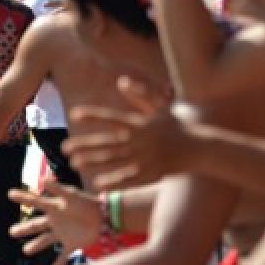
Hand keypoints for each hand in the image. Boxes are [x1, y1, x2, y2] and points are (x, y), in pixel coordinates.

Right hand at [9, 180, 102, 255]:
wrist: (107, 217)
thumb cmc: (89, 203)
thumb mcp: (72, 195)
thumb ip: (57, 189)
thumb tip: (43, 179)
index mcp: (55, 208)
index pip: (35, 202)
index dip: (23, 197)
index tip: (10, 193)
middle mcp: (57, 221)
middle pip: (37, 225)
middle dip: (25, 229)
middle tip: (12, 232)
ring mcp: (63, 234)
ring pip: (46, 241)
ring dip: (36, 245)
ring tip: (26, 251)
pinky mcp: (73, 244)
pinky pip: (62, 256)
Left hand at [64, 76, 182, 189]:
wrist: (199, 148)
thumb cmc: (176, 125)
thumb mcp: (160, 106)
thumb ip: (140, 94)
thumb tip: (122, 81)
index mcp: (142, 123)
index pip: (113, 118)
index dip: (93, 116)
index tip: (74, 115)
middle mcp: (142, 141)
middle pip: (108, 143)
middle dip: (85, 146)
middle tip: (64, 149)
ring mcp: (146, 159)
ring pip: (115, 162)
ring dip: (93, 163)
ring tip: (74, 164)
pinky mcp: (151, 174)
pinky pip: (129, 179)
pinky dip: (114, 182)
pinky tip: (98, 184)